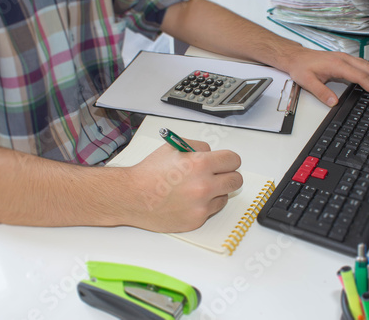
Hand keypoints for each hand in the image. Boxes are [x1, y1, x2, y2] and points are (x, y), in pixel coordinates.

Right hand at [118, 139, 242, 232]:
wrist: (132, 197)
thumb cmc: (149, 173)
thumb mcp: (173, 147)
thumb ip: (198, 147)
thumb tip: (213, 153)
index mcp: (200, 164)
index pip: (233, 160)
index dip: (229, 160)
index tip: (225, 162)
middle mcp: (204, 186)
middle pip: (236, 180)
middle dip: (228, 175)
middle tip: (218, 175)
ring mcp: (201, 205)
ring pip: (225, 196)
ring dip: (216, 191)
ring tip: (197, 188)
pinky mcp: (197, 220)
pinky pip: (212, 210)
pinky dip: (204, 205)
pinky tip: (189, 200)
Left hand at [284, 47, 368, 106]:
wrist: (296, 57)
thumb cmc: (301, 68)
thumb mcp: (308, 82)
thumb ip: (322, 92)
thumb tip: (334, 103)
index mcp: (338, 65)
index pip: (360, 77)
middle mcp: (344, 59)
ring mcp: (345, 58)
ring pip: (368, 65)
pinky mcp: (344, 59)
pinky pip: (363, 64)